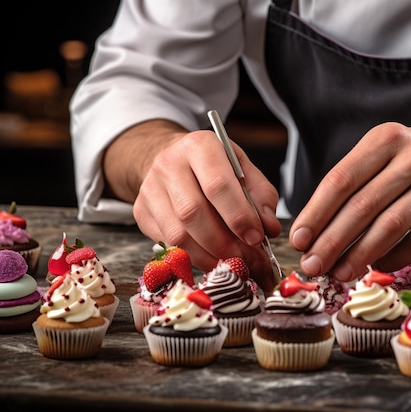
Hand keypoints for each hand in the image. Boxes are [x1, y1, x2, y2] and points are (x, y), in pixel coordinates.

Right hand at [104, 119, 281, 290]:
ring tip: (234, 265)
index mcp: (200, 146)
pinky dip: (194, 259)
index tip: (257, 238)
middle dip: (225, 243)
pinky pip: (168, 245)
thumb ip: (261, 197)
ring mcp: (150, 189)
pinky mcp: (141, 212)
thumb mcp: (243, 170)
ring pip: (178, 234)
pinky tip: (214, 261)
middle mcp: (169, 164)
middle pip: (193, 213)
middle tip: (249, 260)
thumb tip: (269, 228)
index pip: (217, 185)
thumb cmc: (214, 167)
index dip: (239, 216)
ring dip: (210, 257)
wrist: (174, 160)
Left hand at [289, 122, 410, 282]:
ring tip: (338, 274)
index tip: (298, 240)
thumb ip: (357, 183)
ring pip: (389, 226)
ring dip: (359, 255)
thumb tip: (314, 230)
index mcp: (386, 139)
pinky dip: (394, 258)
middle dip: (331, 241)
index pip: (341, 179)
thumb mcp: (391, 155)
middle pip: (362, 205)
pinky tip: (377, 267)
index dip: (315, 213)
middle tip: (311, 266)